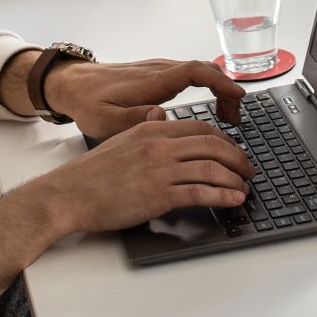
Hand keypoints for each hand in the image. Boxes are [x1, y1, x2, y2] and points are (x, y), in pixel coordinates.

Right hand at [29, 118, 252, 232]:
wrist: (69, 194)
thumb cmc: (91, 173)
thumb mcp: (120, 139)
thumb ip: (144, 129)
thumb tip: (158, 116)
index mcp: (152, 129)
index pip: (199, 128)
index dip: (223, 140)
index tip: (233, 151)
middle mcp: (159, 145)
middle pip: (212, 145)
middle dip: (237, 158)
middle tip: (248, 170)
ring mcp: (160, 169)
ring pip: (211, 168)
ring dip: (234, 179)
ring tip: (244, 188)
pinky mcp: (159, 194)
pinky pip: (200, 192)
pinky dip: (223, 196)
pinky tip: (233, 200)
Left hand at [45, 56, 246, 139]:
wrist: (71, 83)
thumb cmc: (87, 102)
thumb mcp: (104, 119)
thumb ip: (134, 119)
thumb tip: (162, 116)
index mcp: (151, 81)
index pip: (195, 71)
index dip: (221, 82)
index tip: (238, 96)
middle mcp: (160, 70)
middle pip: (206, 69)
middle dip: (227, 91)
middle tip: (235, 120)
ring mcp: (160, 70)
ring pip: (201, 71)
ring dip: (219, 90)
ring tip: (227, 119)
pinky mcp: (158, 74)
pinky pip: (192, 75)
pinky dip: (209, 88)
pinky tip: (209, 109)